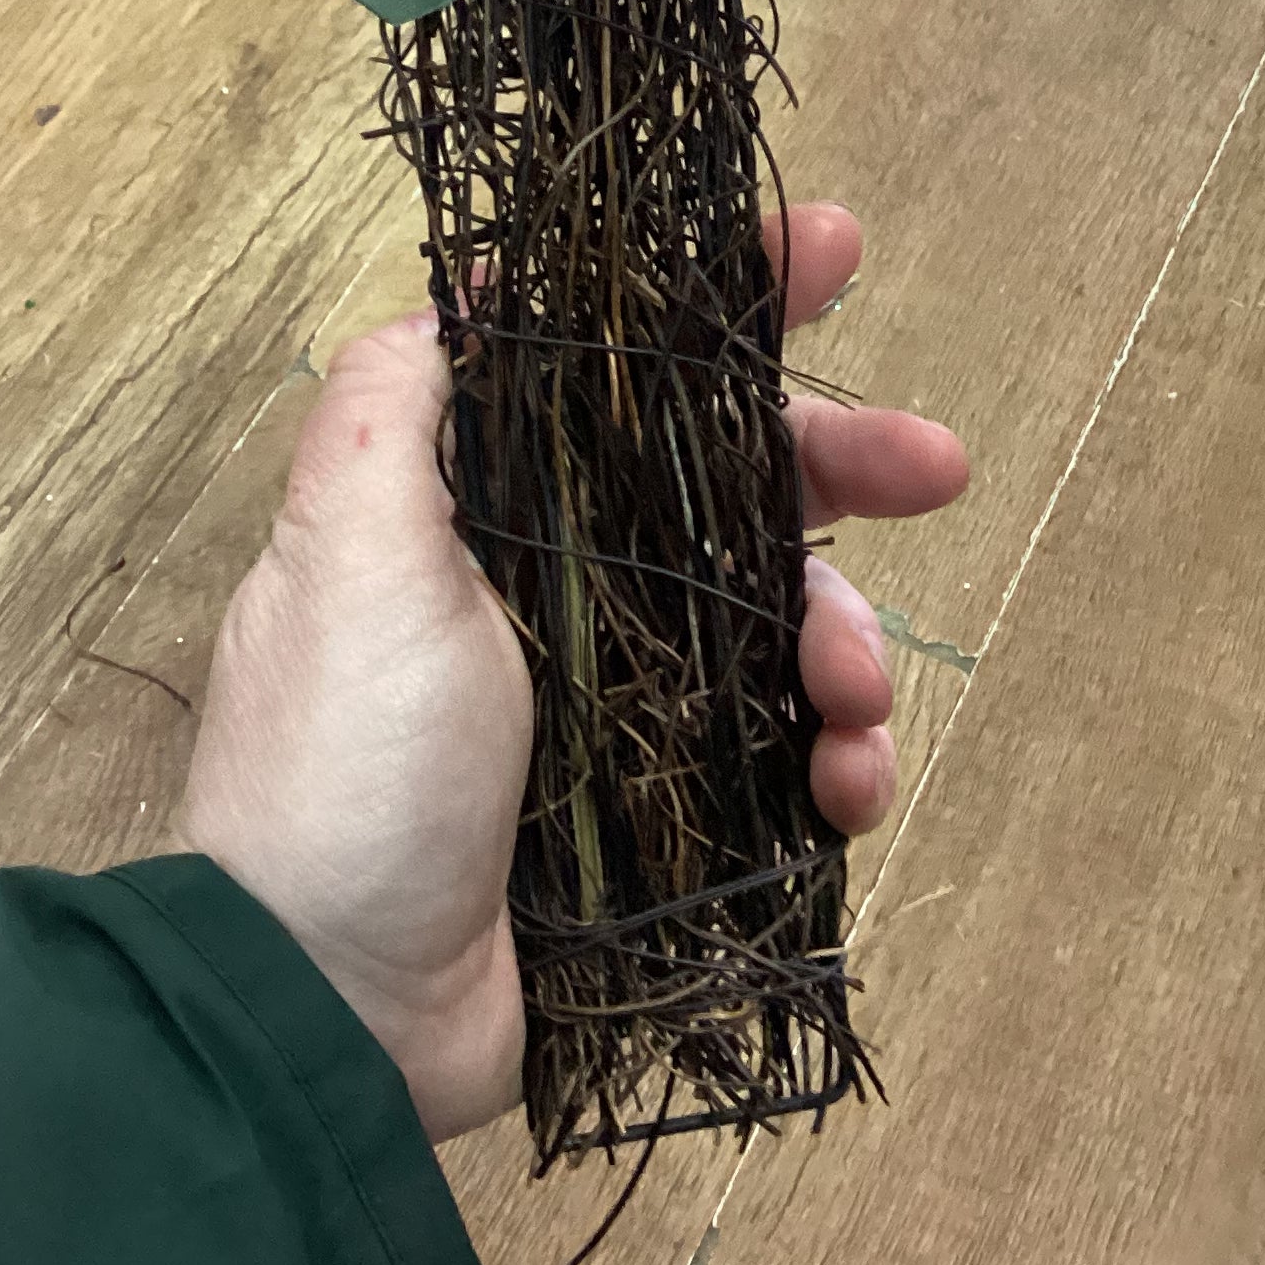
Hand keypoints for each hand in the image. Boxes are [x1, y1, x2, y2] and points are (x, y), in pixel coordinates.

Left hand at [177, 202, 967, 1141]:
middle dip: (842, 465)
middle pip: (730, 490)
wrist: (327, 1013)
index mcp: (486, 511)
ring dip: (843, 638)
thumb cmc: (340, 766)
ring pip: (778, 625)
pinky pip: (787, 764)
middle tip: (937, 463)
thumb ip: (397, 406)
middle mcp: (557, 593)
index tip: (834, 251)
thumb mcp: (347, 549)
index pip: (624, 378)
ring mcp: (620, 712)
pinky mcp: (666, 826)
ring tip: (853, 692)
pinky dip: (837, 763)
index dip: (729, 308)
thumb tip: (466, 283)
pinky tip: (848, 785)